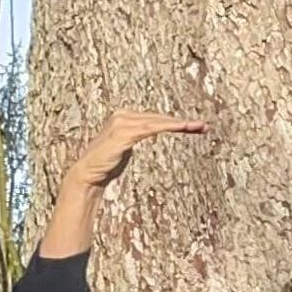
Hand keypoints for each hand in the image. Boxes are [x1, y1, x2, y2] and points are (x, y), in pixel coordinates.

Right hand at [38, 104, 214, 255]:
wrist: (88, 176)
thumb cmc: (106, 165)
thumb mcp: (125, 149)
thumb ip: (136, 138)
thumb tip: (149, 134)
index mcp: (123, 116)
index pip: (154, 118)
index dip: (174, 122)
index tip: (194, 126)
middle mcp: (123, 115)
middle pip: (159, 118)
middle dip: (182, 122)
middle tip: (203, 126)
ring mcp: (123, 122)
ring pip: (158, 121)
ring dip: (180, 124)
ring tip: (198, 127)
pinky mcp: (124, 132)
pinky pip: (152, 128)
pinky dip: (168, 127)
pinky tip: (182, 128)